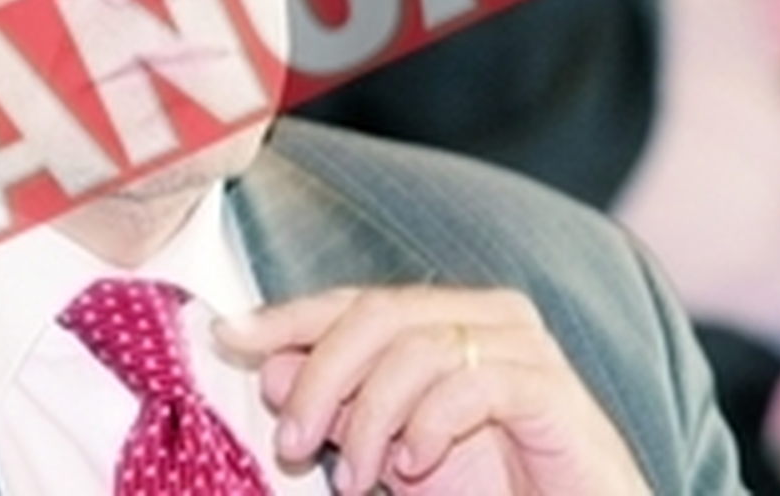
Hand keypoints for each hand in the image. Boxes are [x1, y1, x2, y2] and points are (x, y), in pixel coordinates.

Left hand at [214, 286, 650, 494]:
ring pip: (415, 349)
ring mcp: (524, 345)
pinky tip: (414, 466)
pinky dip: (426, 426)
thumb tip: (273, 365)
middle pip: (377, 314)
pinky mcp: (550, 388)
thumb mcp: (389, 445)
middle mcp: (486, 314)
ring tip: (353, 479)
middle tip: (289, 442)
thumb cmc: (490, 483)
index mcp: (447, 316)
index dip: (287, 316)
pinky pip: (470, 385)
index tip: (229, 336)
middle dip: (320, 377)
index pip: (352, 301)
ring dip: (367, 420)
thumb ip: (338, 404)